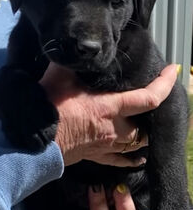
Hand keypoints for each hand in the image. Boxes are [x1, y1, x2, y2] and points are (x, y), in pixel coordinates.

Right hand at [40, 63, 176, 165]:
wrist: (36, 142)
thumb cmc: (49, 109)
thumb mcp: (60, 77)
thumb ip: (74, 62)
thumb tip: (79, 48)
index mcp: (110, 107)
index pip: (148, 97)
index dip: (165, 84)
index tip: (173, 70)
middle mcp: (115, 128)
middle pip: (147, 126)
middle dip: (156, 114)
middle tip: (158, 100)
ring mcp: (108, 145)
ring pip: (138, 144)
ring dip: (146, 135)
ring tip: (150, 126)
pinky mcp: (98, 156)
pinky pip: (122, 161)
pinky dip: (134, 159)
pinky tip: (140, 158)